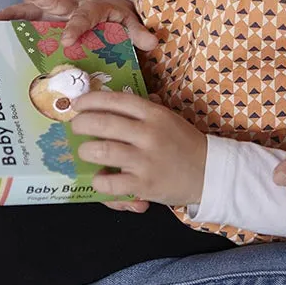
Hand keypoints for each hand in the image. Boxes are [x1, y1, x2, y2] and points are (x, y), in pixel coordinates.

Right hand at [0, 0, 157, 49]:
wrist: (113, 10)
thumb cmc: (121, 19)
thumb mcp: (132, 24)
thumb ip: (139, 33)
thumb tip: (152, 43)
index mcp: (94, 9)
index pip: (84, 17)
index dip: (76, 28)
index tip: (67, 40)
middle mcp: (72, 7)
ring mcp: (58, 13)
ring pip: (36, 5)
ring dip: (15, 5)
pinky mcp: (49, 18)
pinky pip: (30, 16)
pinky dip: (13, 18)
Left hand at [71, 91, 206, 206]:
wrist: (209, 172)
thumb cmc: (183, 143)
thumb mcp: (168, 118)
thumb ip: (143, 109)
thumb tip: (112, 101)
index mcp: (154, 114)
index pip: (117, 100)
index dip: (92, 99)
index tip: (78, 103)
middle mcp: (149, 134)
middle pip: (103, 122)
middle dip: (81, 123)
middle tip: (76, 126)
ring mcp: (146, 160)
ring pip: (103, 150)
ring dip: (86, 150)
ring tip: (85, 151)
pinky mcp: (144, 185)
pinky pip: (111, 183)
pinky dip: (99, 181)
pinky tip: (100, 178)